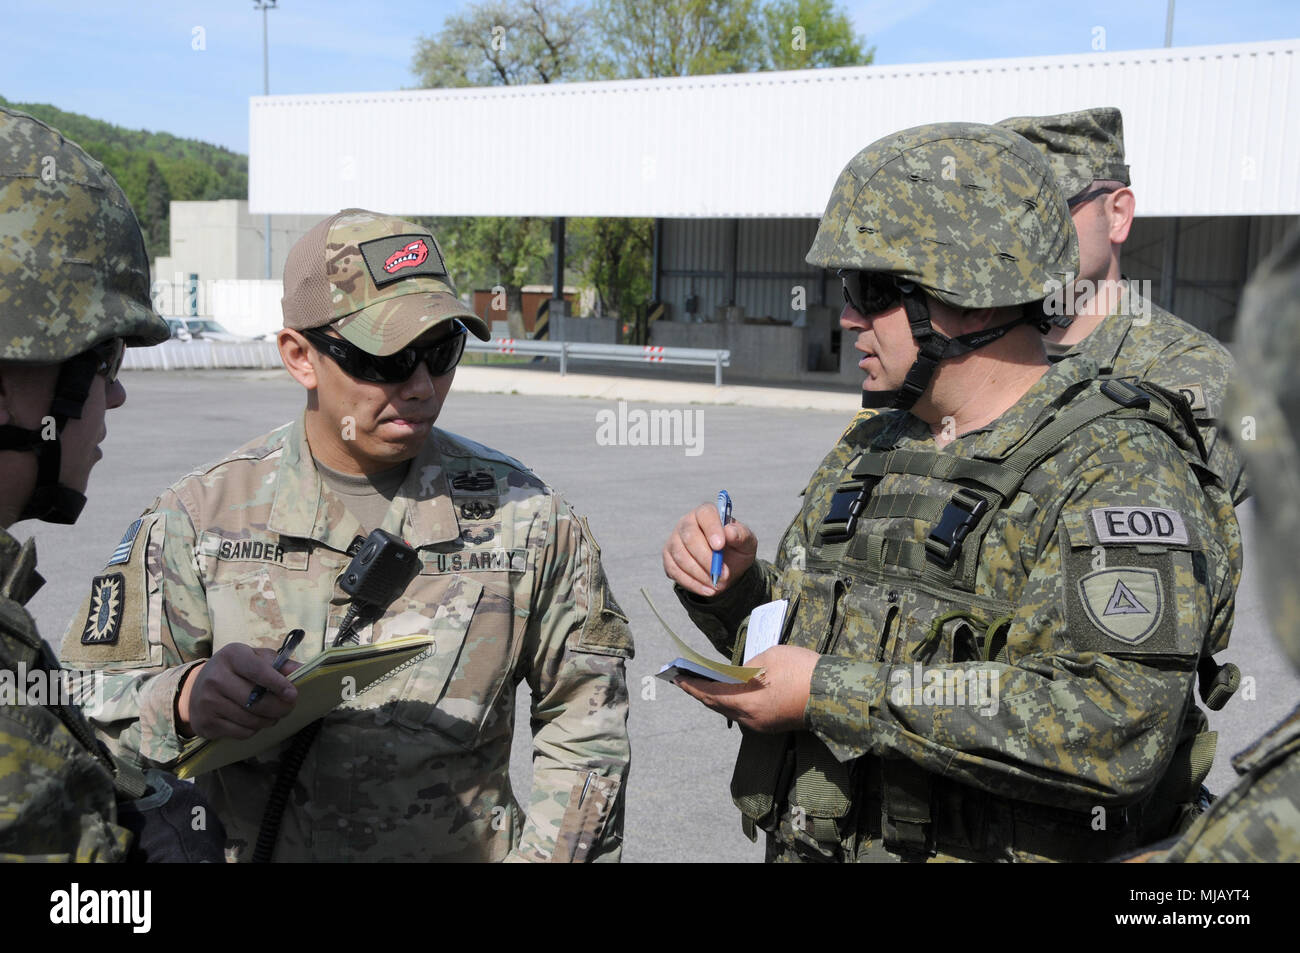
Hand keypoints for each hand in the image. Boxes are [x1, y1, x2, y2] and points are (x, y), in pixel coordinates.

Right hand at [178, 644, 299, 740]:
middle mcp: (216, 678)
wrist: (196, 687)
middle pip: (256, 701)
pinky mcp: (205, 723)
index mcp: (231, 656)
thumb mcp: (254, 658)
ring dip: (269, 720)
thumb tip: (301, 669)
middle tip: (289, 708)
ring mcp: (208, 702)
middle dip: (279, 707)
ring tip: (274, 715)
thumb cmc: (235, 669)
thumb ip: (279, 663)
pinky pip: (241, 732)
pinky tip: (255, 721)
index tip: (293, 694)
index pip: (258, 671)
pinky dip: (254, 730)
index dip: (279, 684)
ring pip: (251, 720)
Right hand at [662, 502, 757, 596]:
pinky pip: (674, 570)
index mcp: (707, 513)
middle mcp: (687, 522)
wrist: (725, 567)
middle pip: (690, 537)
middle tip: (722, 574)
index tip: (720, 546)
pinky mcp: (668, 557)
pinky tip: (707, 590)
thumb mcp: (746, 543)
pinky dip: (692, 583)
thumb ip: (741, 536)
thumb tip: (730, 532)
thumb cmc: (736, 550)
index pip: (705, 514)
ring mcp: (674, 539)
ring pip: (681, 556)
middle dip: (706, 558)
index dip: (712, 529)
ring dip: (700, 574)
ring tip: (717, 584)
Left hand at [674, 645, 819, 732]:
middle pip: (716, 705)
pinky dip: (732, 702)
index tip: (676, 677)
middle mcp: (750, 718)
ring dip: (716, 697)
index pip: (709, 694)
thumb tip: (737, 674)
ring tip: (702, 683)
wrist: (835, 693)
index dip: (691, 685)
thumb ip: (746, 667)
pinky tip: (728, 691)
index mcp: (746, 702)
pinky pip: (744, 713)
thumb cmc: (801, 670)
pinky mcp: (773, 725)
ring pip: (730, 711)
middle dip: (700, 691)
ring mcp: (762, 725)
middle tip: (684, 679)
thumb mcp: (768, 657)